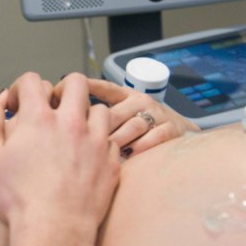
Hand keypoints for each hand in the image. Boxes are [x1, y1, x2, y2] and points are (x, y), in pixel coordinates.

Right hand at [0, 72, 119, 245]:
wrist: (54, 231)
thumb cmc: (17, 198)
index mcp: (39, 118)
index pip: (33, 80)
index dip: (21, 88)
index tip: (16, 106)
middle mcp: (72, 122)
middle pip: (75, 82)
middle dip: (61, 89)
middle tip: (51, 109)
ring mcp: (96, 141)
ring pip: (99, 109)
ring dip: (85, 114)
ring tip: (72, 132)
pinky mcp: (112, 162)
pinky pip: (111, 139)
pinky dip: (99, 141)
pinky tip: (86, 156)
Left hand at [68, 76, 198, 156]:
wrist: (181, 133)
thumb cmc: (142, 129)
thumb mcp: (122, 117)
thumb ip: (99, 118)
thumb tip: (66, 121)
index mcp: (126, 96)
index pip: (105, 88)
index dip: (85, 88)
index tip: (63, 90)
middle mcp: (140, 101)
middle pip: (115, 112)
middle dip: (96, 128)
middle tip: (79, 143)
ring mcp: (157, 114)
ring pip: (133, 126)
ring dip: (118, 141)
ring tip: (102, 155)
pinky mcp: (171, 128)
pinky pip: (154, 138)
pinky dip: (140, 148)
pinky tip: (128, 156)